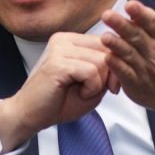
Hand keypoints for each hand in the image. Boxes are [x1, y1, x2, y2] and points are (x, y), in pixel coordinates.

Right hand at [0, 32, 114, 149]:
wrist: (30, 115)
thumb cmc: (58, 101)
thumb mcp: (91, 83)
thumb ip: (106, 69)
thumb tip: (124, 59)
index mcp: (70, 40)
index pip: (107, 42)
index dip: (115, 65)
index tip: (112, 85)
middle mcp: (63, 39)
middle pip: (107, 50)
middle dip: (110, 75)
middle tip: (97, 91)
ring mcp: (58, 49)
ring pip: (101, 62)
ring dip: (99, 84)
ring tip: (83, 91)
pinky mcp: (57, 63)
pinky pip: (91, 72)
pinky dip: (91, 87)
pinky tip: (80, 93)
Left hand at [100, 0, 154, 129]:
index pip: (154, 22)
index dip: (142, 14)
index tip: (131, 5)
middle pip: (137, 37)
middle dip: (122, 26)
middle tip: (106, 14)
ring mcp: (147, 70)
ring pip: (129, 55)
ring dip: (116, 46)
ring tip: (104, 36)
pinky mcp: (137, 84)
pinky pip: (124, 74)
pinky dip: (116, 66)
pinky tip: (106, 56)